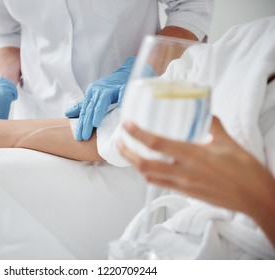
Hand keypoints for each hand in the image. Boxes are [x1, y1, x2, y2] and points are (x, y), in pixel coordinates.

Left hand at [66, 57, 153, 140]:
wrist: (124, 73)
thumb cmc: (109, 88)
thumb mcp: (94, 97)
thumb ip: (83, 106)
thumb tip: (68, 114)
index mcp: (91, 93)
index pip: (85, 111)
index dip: (81, 124)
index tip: (79, 137)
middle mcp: (99, 90)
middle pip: (91, 107)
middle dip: (87, 123)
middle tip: (84, 136)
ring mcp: (111, 88)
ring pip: (102, 100)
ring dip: (98, 112)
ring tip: (94, 124)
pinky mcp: (123, 86)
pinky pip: (121, 92)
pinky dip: (121, 98)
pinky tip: (119, 105)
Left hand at [118, 117, 274, 216]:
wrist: (255, 198)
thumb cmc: (246, 171)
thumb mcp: (228, 142)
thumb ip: (212, 125)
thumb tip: (204, 112)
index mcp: (193, 156)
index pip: (158, 144)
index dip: (138, 134)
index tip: (126, 125)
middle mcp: (184, 172)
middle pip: (145, 164)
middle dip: (127, 153)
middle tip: (119, 141)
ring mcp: (183, 185)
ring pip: (149, 176)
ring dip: (135, 164)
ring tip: (129, 152)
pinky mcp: (186, 193)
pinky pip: (161, 184)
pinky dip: (149, 174)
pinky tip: (148, 165)